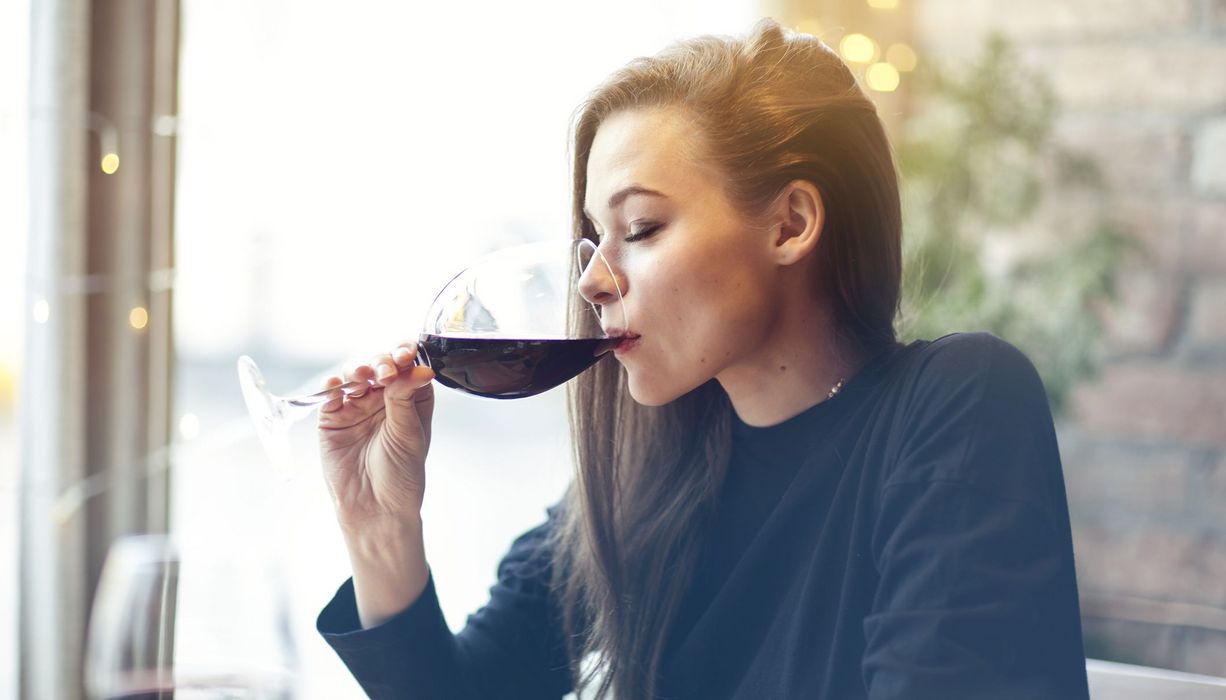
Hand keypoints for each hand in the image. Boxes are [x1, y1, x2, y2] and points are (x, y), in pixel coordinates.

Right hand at [317, 341, 435, 530]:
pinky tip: (337, 384)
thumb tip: (419, 367)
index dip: (405, 355)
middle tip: (384, 371)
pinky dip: (331, 386)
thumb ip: (406, 398)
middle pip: (380, 365)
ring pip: (355, 375)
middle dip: (381, 361)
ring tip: (362, 374)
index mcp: (410, 398)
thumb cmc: (401, 475)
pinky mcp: (333, 418)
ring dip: (357, 369)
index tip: (405, 353)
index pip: (408, 366)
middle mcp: (383, 398)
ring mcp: (357, 406)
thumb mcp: (409, 434)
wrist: (375, 508)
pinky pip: (330, 395)